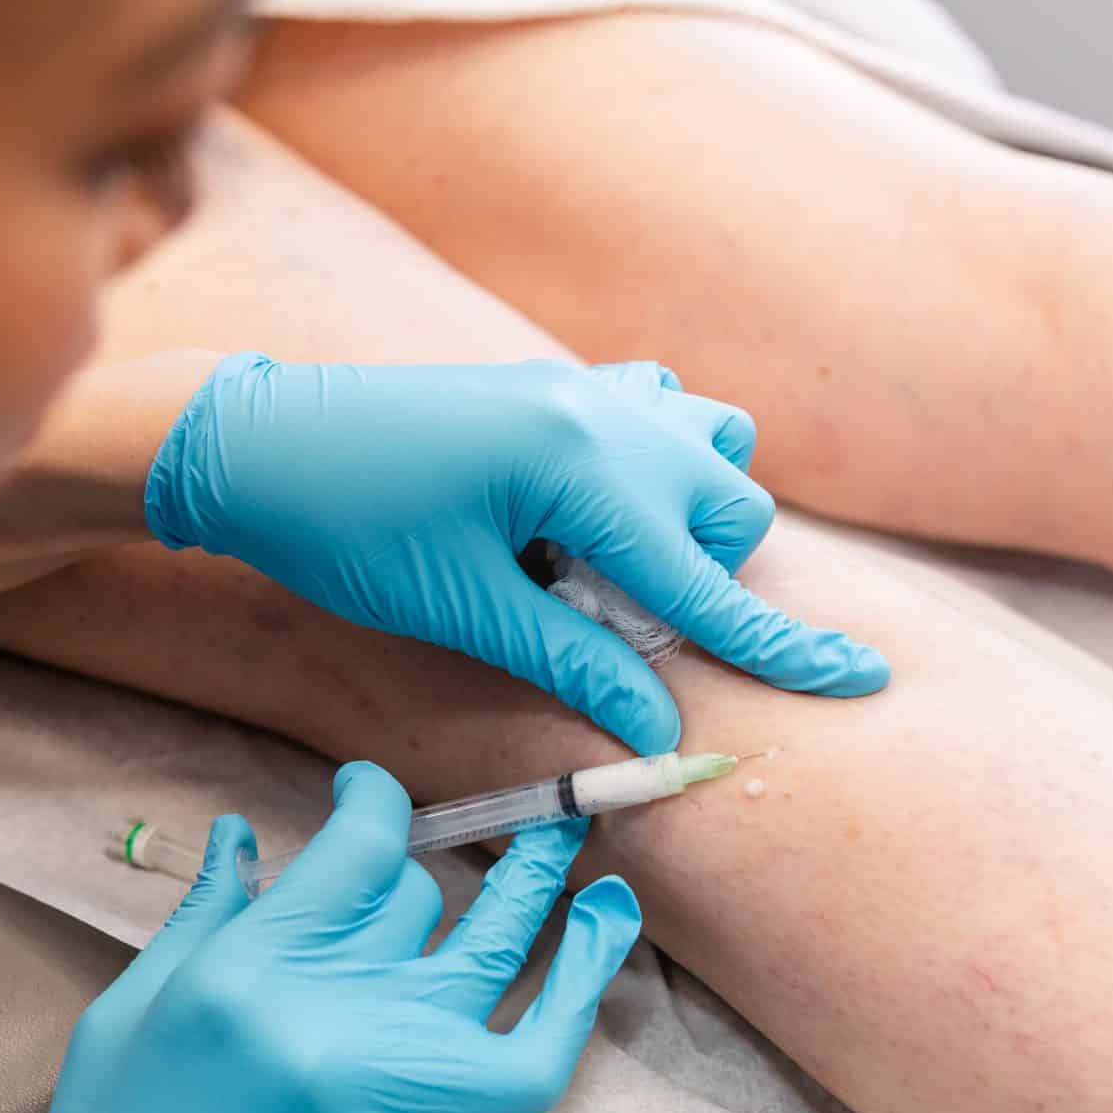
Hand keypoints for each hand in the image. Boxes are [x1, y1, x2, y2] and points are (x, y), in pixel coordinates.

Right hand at [0, 762, 640, 1112]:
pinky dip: (587, 971)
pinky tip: (608, 911)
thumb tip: (250, 835)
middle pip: (414, 892)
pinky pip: (544, 1038)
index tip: (368, 793)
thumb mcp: (124, 1020)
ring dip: (535, 870)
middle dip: (413, 864)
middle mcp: (333, 1009)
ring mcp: (402, 1071)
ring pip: (492, 935)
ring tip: (563, 821)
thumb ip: (198, 918)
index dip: (373, 801)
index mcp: (243, 973)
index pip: (353, 849)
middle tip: (413, 854)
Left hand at [143, 354, 889, 752]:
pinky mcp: (551, 384)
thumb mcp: (462, 611)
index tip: (861, 680)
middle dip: (702, 578)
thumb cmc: (344, 529)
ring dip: (687, 514)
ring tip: (605, 566)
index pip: (706, 582)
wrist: (251, 440)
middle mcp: (605, 412)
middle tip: (611, 624)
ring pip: (706, 449)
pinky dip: (654, 464)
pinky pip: (656, 410)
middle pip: (727, 508)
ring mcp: (582, 387)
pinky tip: (588, 510)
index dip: (784, 646)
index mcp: (585, 468)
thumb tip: (661, 728)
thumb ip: (572, 661)